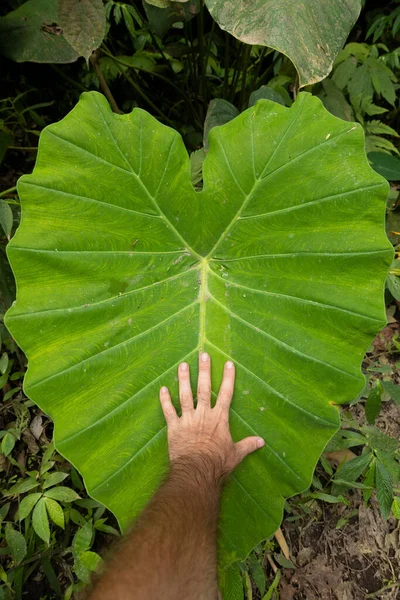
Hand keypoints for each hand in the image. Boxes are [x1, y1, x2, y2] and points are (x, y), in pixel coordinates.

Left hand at [159, 353, 264, 480]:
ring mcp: (188, 419)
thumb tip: (262, 442)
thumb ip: (248, 445)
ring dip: (184, 379)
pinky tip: (162, 388)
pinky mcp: (174, 427)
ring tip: (183, 365)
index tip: (228, 363)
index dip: (228, 378)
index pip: (226, 394)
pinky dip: (164, 400)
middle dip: (204, 371)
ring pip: (185, 395)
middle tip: (202, 355)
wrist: (197, 471)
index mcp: (219, 418)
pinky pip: (168, 411)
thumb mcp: (236, 454)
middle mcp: (204, 414)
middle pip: (204, 388)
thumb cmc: (218, 462)